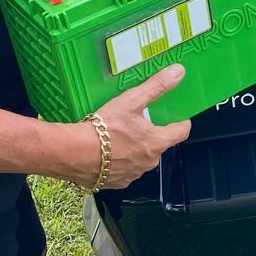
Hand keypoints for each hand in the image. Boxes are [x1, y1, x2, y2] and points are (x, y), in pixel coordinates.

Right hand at [74, 64, 190, 189]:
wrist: (74, 154)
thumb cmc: (103, 128)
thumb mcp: (131, 101)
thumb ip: (157, 87)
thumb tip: (178, 72)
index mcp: (157, 142)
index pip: (181, 132)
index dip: (181, 123)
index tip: (178, 117)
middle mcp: (149, 162)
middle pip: (160, 145)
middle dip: (153, 134)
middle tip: (139, 122)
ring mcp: (134, 174)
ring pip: (142, 158)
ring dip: (136, 148)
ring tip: (120, 135)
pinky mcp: (118, 182)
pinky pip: (126, 170)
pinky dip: (121, 161)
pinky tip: (109, 152)